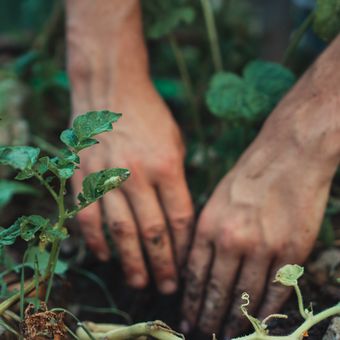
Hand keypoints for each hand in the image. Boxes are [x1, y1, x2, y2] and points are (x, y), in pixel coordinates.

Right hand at [71, 80, 192, 293]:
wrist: (112, 90)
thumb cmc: (150, 117)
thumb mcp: (175, 143)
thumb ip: (177, 180)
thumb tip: (178, 217)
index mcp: (167, 166)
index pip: (179, 218)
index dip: (184, 247)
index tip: (187, 265)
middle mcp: (137, 175)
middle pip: (153, 232)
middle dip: (163, 264)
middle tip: (168, 288)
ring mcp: (107, 176)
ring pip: (121, 231)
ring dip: (131, 262)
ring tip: (140, 282)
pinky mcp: (84, 176)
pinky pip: (89, 217)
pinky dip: (97, 241)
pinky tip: (106, 257)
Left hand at [181, 36, 339, 336]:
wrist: (288, 154)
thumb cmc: (248, 175)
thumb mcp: (215, 200)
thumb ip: (206, 234)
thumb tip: (197, 267)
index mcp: (208, 225)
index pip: (194, 274)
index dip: (190, 300)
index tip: (186, 316)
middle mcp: (231, 240)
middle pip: (216, 290)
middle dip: (207, 316)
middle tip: (201, 332)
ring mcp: (262, 247)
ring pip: (245, 297)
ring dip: (234, 320)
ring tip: (226, 334)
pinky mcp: (291, 251)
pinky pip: (276, 291)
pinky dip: (266, 310)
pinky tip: (258, 322)